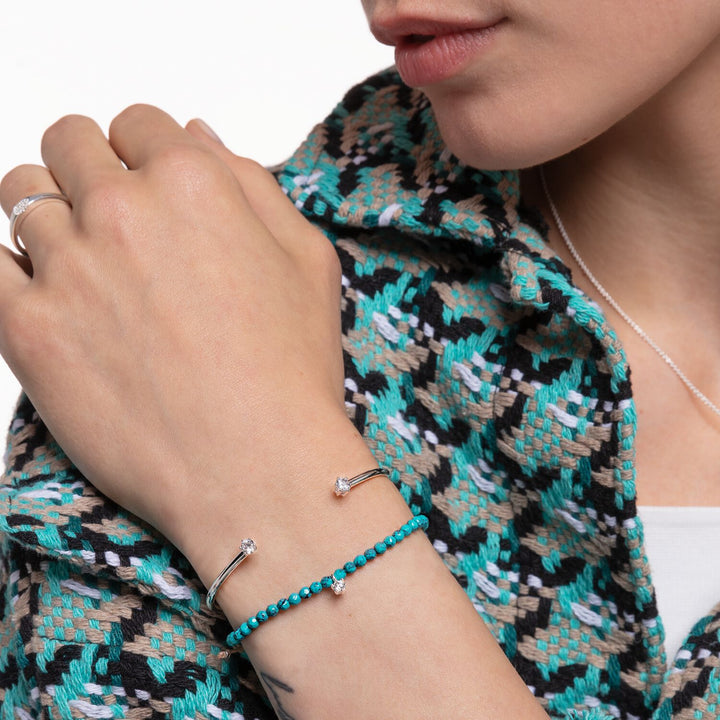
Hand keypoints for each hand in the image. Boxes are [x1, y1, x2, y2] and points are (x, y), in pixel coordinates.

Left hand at [0, 106, 355, 550]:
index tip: (147, 180)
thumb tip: (198, 137)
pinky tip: (45, 291)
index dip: (143, 149)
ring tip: (82, 259)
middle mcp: (122, 210)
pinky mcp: (28, 329)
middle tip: (110, 213)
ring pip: (20, 194)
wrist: (257, 467)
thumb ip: (252, 184)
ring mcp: (68, 267)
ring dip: (48, 212)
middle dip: (87, 165)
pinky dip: (9, 267)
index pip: (138, 122)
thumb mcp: (307, 260)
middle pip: (68, 143)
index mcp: (193, 183)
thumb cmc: (293, 370)